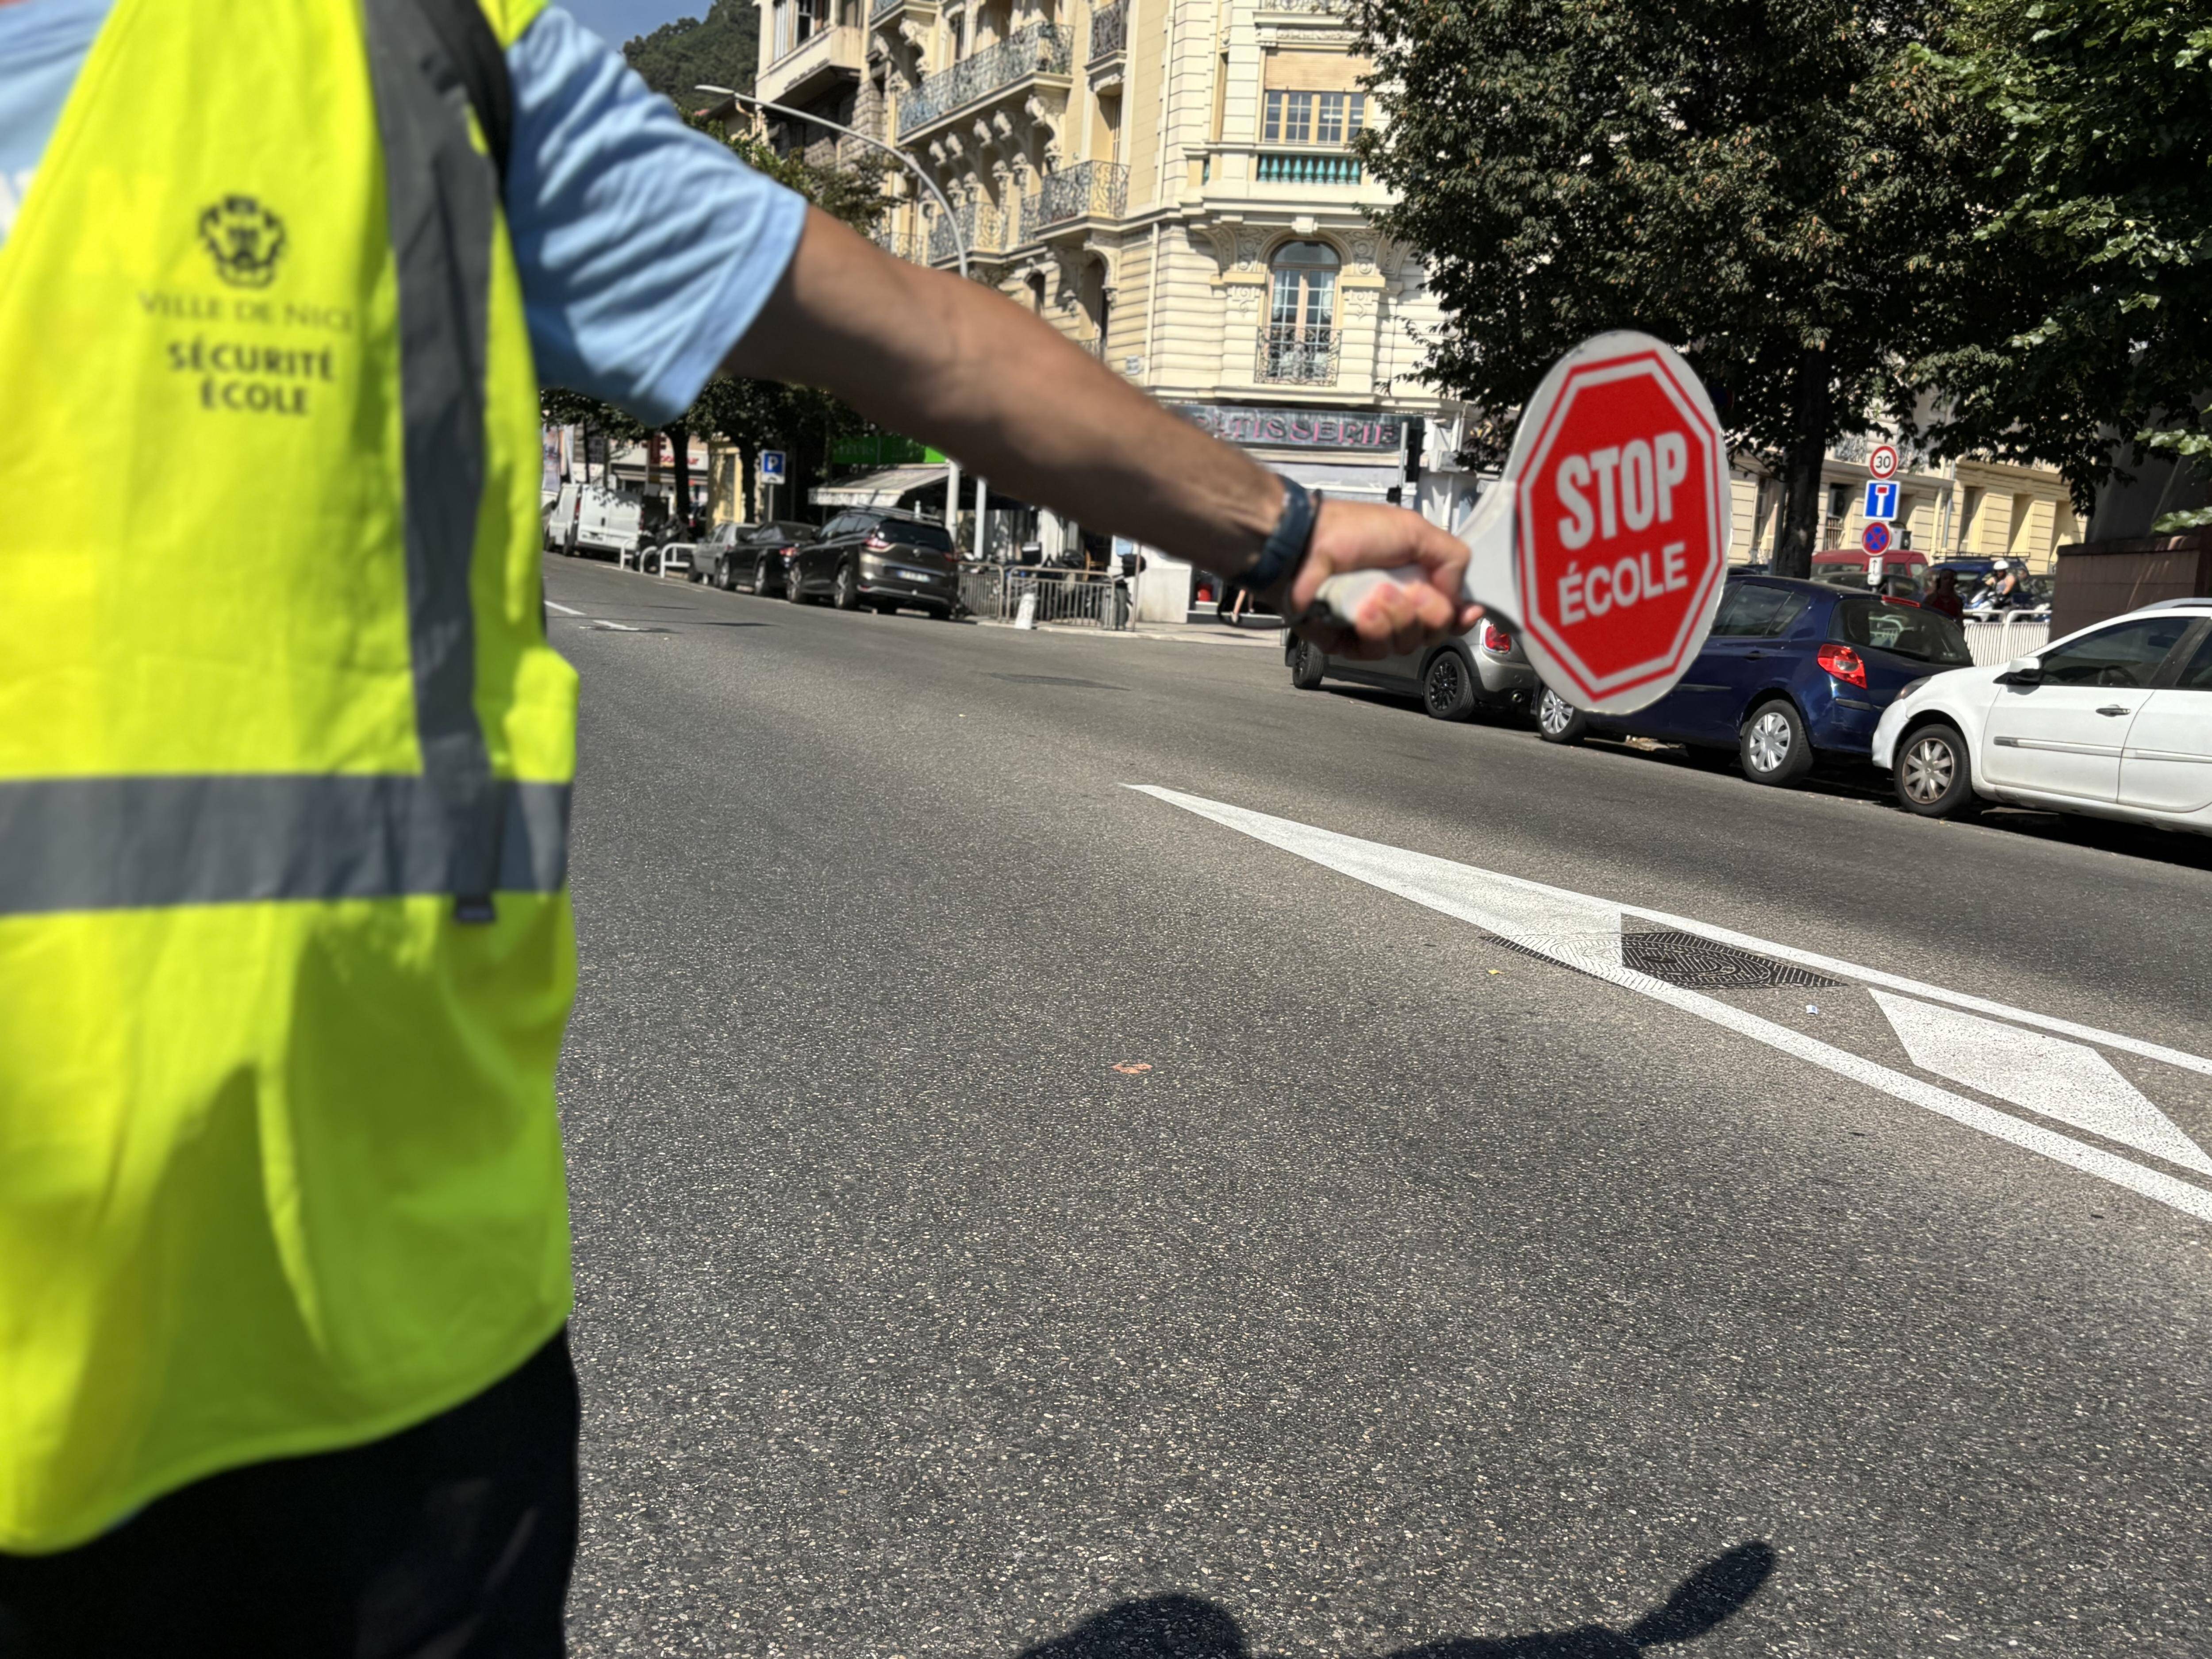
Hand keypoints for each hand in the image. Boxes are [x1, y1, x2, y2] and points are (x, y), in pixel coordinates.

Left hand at [1283, 499, 1483, 658]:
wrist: (1302, 546)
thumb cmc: (1348, 531)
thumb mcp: (1414, 529)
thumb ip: (1451, 558)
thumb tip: (1460, 596)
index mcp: (1414, 576)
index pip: (1448, 609)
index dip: (1460, 615)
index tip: (1465, 612)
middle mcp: (1395, 602)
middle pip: (1433, 631)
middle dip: (1428, 611)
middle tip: (1411, 590)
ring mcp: (1372, 624)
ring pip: (1407, 643)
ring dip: (1397, 617)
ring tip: (1376, 593)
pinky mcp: (1348, 641)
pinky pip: (1376, 651)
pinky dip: (1374, 630)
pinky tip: (1362, 612)